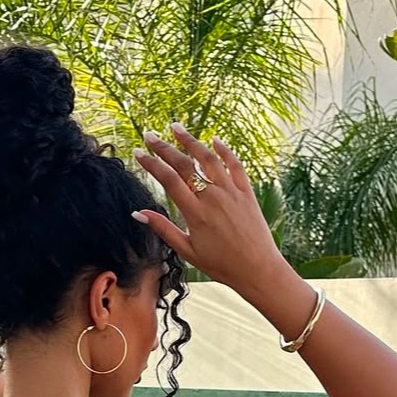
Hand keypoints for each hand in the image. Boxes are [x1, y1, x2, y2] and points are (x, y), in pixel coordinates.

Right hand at [133, 126, 286, 298]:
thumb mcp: (187, 251)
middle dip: (164, 147)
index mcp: (195, 213)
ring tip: (176, 127)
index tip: (138, 152)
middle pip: (184, 164)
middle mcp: (212, 198)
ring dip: (191, 141)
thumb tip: (137, 214)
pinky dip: (224, 150)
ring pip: (208, 158)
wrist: (258, 269)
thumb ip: (163, 228)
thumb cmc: (221, 265)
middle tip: (150, 135)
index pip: (168, 180)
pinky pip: (235, 165)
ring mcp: (231, 192)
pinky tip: (214, 140)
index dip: (151, 163)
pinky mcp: (246, 192)